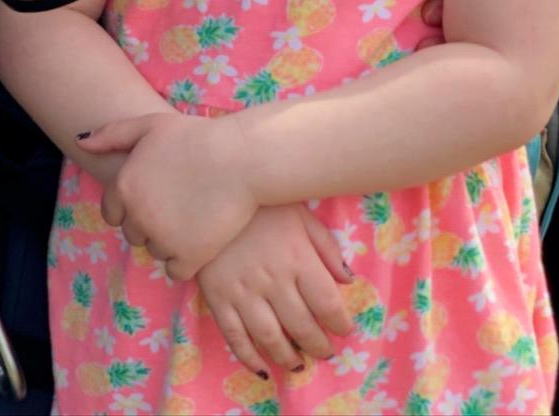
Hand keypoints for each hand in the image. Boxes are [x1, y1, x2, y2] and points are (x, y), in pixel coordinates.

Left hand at [80, 111, 257, 278]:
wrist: (240, 159)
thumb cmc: (196, 137)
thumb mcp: (149, 125)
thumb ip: (111, 134)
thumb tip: (80, 141)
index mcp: (124, 186)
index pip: (112, 213)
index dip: (131, 206)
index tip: (155, 196)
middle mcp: (137, 216)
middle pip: (134, 234)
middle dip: (150, 223)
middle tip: (177, 203)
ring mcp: (162, 239)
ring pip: (155, 252)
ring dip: (169, 241)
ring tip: (192, 215)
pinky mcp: (189, 257)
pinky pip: (176, 271)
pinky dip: (187, 259)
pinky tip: (201, 236)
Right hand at [196, 205, 353, 379]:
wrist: (210, 191)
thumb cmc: (261, 204)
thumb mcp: (300, 214)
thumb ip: (326, 247)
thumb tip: (348, 281)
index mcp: (297, 257)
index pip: (328, 304)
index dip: (340, 324)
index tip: (343, 330)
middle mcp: (273, 280)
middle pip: (302, 327)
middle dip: (319, 346)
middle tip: (324, 352)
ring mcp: (243, 291)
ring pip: (270, 339)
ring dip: (288, 358)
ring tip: (298, 363)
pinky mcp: (217, 298)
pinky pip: (235, 337)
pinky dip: (249, 359)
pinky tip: (262, 368)